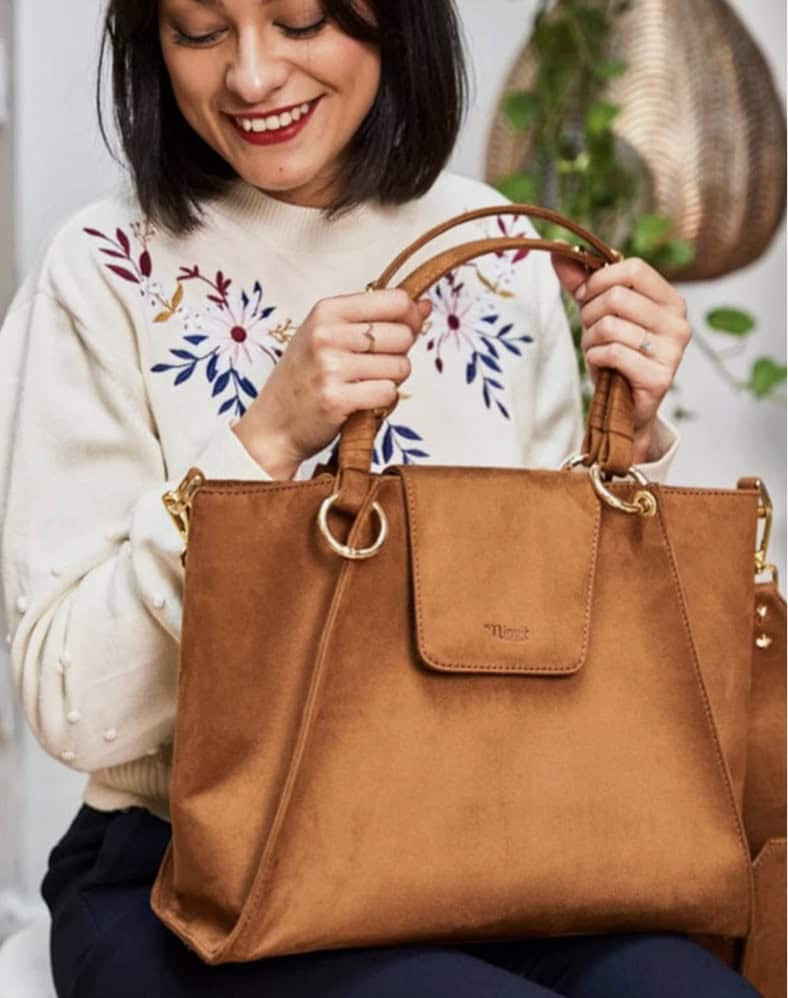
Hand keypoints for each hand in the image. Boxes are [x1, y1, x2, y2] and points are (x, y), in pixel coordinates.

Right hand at [233, 290, 430, 478]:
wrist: (274, 425)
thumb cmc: (305, 378)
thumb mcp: (328, 336)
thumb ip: (374, 319)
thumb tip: (425, 305)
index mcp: (326, 311)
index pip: (394, 301)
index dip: (411, 317)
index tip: (408, 330)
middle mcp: (327, 334)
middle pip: (402, 335)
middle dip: (400, 354)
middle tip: (375, 368)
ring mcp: (330, 367)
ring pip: (400, 367)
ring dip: (391, 381)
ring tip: (364, 386)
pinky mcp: (337, 399)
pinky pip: (389, 394)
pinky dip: (383, 402)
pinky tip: (363, 403)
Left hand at [551, 254, 690, 461]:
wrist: (625, 407)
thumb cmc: (615, 356)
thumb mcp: (597, 314)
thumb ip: (581, 284)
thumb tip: (557, 253)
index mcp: (670, 300)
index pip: (633, 269)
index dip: (599, 279)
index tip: (585, 296)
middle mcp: (678, 322)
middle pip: (617, 296)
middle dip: (589, 314)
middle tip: (591, 331)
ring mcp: (673, 351)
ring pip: (611, 326)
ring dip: (590, 340)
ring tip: (597, 351)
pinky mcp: (660, 377)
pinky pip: (612, 352)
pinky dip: (595, 358)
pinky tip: (602, 366)